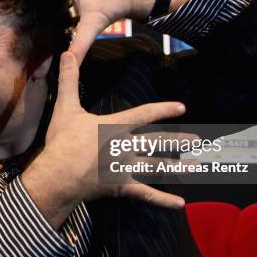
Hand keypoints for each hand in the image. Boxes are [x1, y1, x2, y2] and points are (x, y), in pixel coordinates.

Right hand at [20, 52, 186, 228]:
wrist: (59, 173)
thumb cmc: (62, 141)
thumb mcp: (66, 107)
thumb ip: (69, 80)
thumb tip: (67, 53)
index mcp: (115, 126)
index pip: (144, 115)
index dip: (164, 110)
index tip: (181, 107)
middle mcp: (126, 146)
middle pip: (157, 143)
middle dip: (178, 141)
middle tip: (197, 141)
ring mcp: (126, 168)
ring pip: (157, 167)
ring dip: (177, 166)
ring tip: (195, 165)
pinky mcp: (122, 187)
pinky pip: (146, 194)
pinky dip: (163, 200)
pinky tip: (180, 204)